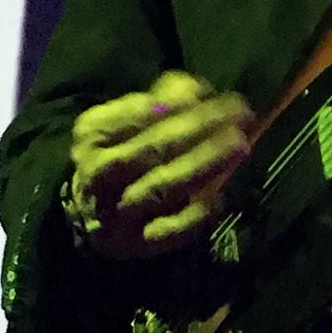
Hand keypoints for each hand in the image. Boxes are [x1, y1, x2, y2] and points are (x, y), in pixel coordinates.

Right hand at [66, 71, 254, 259]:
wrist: (90, 218)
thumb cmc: (121, 158)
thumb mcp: (128, 124)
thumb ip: (162, 102)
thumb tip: (197, 88)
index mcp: (93, 135)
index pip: (138, 113)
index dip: (181, 103)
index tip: (220, 96)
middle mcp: (99, 173)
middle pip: (152, 148)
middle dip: (199, 128)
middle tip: (241, 115)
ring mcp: (117, 212)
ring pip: (160, 188)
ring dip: (202, 165)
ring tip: (239, 146)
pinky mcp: (137, 244)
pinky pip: (168, 231)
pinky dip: (195, 217)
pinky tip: (221, 199)